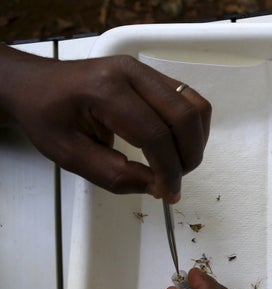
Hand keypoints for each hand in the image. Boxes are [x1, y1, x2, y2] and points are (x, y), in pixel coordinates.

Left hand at [0, 46, 210, 201]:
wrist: (36, 85)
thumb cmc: (46, 116)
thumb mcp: (69, 154)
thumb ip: (113, 174)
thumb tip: (156, 185)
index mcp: (105, 90)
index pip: (155, 134)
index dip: (168, 170)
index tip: (168, 193)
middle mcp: (132, 73)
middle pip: (184, 117)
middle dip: (188, 156)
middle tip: (174, 180)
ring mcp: (145, 71)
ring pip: (196, 106)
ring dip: (196, 141)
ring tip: (178, 164)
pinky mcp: (153, 76)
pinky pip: (190, 100)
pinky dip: (193, 128)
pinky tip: (177, 146)